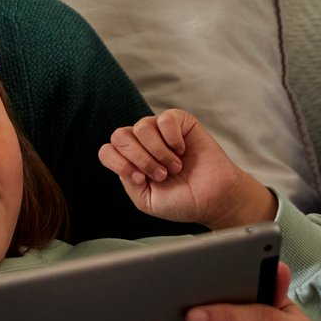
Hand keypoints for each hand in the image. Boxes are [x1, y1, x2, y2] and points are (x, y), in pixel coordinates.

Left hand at [99, 110, 276, 228]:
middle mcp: (141, 142)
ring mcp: (159, 131)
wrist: (214, 199)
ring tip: (174, 166)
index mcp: (130, 160)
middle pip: (119, 136)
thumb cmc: (182, 200)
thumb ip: (128, 181)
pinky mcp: (180, 122)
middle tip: (162, 175)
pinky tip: (182, 150)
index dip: (121, 164)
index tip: (142, 180)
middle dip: (141, 159)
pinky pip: (165, 119)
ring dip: (158, 151)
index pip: (107, 151)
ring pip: (141, 127)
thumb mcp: (146, 200)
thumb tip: (125, 160)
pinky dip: (172, 138)